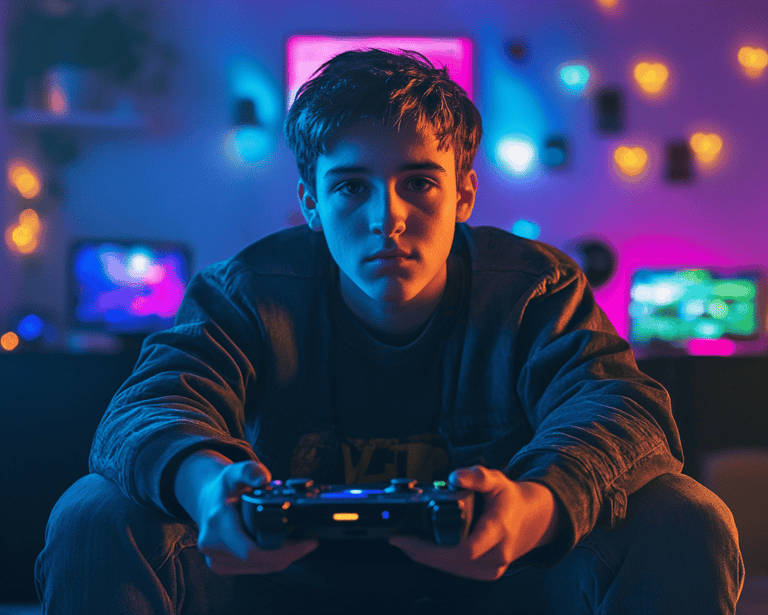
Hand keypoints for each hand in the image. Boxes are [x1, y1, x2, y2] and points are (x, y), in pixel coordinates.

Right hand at [175, 451, 317, 574]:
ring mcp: (215, 560)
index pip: (252, 551)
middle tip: (309, 543)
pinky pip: (253, 569)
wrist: (205, 501)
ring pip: (260, 568)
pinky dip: (271, 561)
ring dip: (282, 559)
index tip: (307, 543)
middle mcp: (212, 546)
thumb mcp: (235, 470)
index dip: (284, 552)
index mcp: (218, 523)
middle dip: (289, 555)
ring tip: (299, 544)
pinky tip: (282, 550)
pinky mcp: (221, 566)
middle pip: (261, 562)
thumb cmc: (223, 487)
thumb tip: (263, 479)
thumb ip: (250, 470)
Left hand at [388, 466, 559, 580]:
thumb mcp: (496, 480)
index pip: (467, 548)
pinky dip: (439, 562)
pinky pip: (459, 570)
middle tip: (397, 539)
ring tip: (403, 543)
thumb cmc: (510, 499)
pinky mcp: (487, 573)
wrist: (532, 520)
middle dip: (421, 552)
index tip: (409, 538)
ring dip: (426, 558)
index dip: (435, 548)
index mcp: (499, 529)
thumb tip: (453, 476)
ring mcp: (493, 567)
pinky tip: (422, 553)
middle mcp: (497, 553)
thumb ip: (475, 476)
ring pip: (453, 568)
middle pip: (452, 561)